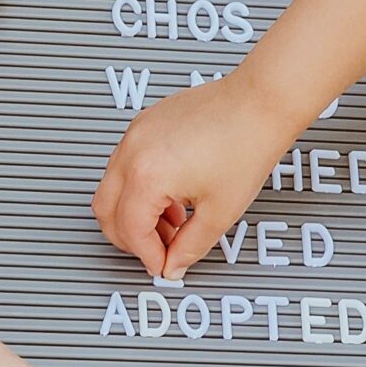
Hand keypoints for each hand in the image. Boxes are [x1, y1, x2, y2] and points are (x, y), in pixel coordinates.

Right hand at [92, 69, 302, 281]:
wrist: (260, 102)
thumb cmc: (246, 143)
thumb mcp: (220, 211)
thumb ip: (190, 247)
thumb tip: (173, 264)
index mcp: (147, 176)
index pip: (130, 230)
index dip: (148, 255)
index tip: (164, 264)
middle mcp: (133, 151)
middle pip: (105, 211)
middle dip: (130, 237)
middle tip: (160, 248)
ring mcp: (135, 134)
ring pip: (111, 187)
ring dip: (135, 213)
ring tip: (175, 220)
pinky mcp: (145, 123)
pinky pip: (124, 164)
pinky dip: (139, 187)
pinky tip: (173, 195)